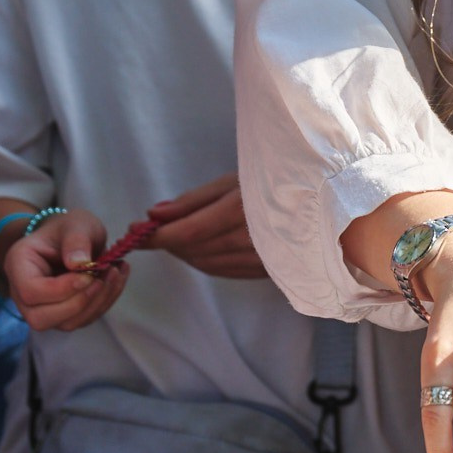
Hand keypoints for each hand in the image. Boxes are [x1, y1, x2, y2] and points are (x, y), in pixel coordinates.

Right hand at [6, 207, 126, 332]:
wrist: (72, 239)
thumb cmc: (68, 229)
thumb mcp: (76, 223)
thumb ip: (76, 239)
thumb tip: (79, 263)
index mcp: (18, 266)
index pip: (31, 291)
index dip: (61, 289)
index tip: (89, 274)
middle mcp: (23, 293)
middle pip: (40, 318)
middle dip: (79, 303)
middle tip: (104, 277)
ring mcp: (42, 308)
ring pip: (65, 324)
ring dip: (96, 304)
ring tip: (114, 274)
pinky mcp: (63, 315)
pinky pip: (83, 320)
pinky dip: (104, 303)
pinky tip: (116, 281)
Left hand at [146, 174, 265, 279]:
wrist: (318, 204)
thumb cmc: (272, 184)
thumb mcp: (232, 181)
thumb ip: (193, 200)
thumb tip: (155, 215)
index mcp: (240, 210)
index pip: (188, 231)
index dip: (158, 235)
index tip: (134, 231)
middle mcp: (249, 240)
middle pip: (194, 250)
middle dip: (168, 241)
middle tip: (155, 228)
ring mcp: (259, 260)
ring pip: (205, 264)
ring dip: (184, 252)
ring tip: (177, 235)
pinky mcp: (264, 271)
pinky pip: (223, 271)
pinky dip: (203, 260)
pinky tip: (200, 246)